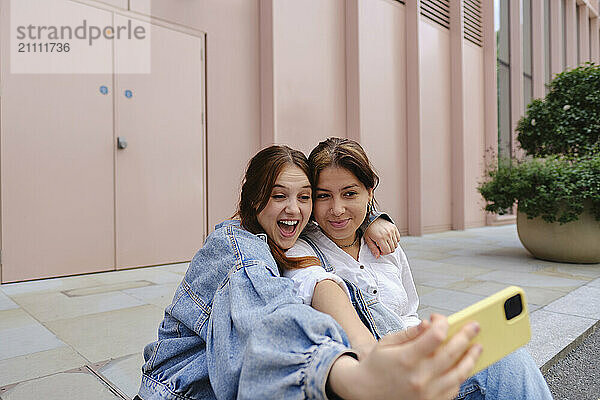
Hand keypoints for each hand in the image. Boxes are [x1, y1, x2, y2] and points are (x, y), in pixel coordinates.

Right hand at [328, 315, 481, 399]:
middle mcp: (418, 377)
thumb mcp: (386, 343)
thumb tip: (428, 324)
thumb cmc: (376, 365)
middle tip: (475, 326)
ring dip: (471, 358)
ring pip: (458, 373)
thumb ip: (409, 333)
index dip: (442, 323)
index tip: (441, 319)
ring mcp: (427, 393)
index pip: (434, 337)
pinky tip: (463, 365)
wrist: (365, 393)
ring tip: (477, 347)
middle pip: (451, 353)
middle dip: (466, 337)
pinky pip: (453, 388)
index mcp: (405, 359)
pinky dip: (461, 375)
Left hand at [363, 218, 400, 257]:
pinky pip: (398, 238)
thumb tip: (377, 256)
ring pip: (396, 244)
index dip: (383, 253)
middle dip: (387, 250)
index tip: (379, 250)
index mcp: (380, 238)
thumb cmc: (368, 228)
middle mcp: (387, 234)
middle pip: (392, 249)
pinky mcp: (394, 227)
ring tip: (384, 242)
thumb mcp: (368, 239)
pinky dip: (394, 240)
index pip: (387, 251)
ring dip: (391, 245)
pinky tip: (388, 238)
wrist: (371, 217)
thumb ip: (373, 248)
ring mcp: (392, 230)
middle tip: (381, 246)